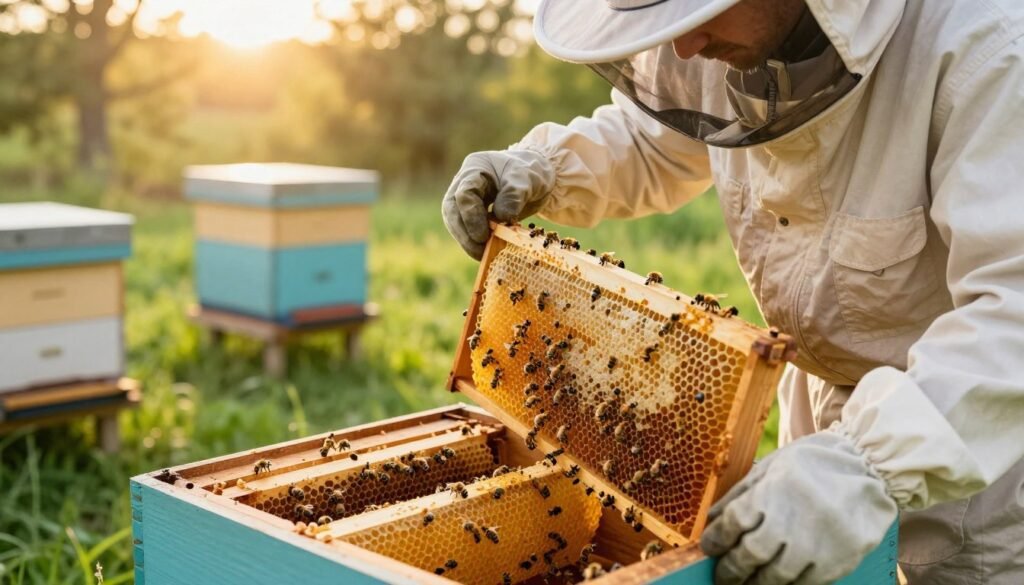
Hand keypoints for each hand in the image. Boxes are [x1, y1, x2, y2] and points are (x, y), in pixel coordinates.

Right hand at [442, 150, 555, 258]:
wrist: (533, 179)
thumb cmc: (529, 173)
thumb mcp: (527, 179)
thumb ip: (514, 195)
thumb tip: (501, 216)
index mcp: (475, 168)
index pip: (464, 193)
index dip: (471, 217)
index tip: (483, 236)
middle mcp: (464, 183)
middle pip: (453, 210)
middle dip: (464, 233)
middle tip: (480, 251)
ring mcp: (465, 199)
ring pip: (456, 222)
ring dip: (467, 241)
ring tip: (483, 255)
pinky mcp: (471, 214)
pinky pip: (467, 229)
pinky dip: (475, 242)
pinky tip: (486, 252)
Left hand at [700, 431, 897, 584]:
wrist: (871, 469)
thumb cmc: (816, 463)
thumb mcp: (772, 466)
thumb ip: (741, 493)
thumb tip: (713, 518)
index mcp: (772, 492)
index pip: (732, 524)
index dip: (715, 540)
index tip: (709, 548)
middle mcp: (791, 521)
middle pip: (749, 555)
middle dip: (731, 569)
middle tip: (724, 576)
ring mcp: (816, 545)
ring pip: (775, 576)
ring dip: (756, 582)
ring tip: (747, 582)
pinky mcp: (838, 562)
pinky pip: (805, 583)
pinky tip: (778, 581)